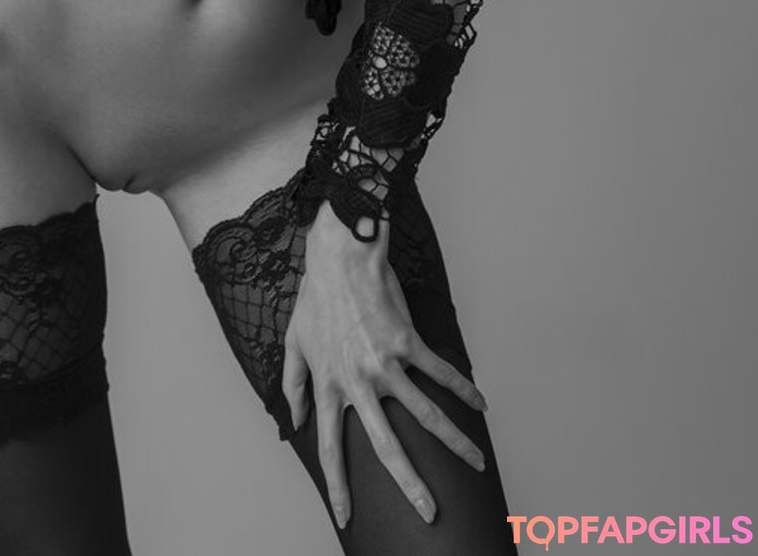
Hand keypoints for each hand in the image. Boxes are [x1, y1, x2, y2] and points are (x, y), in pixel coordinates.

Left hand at [281, 198, 487, 529]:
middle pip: (387, 445)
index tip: (346, 517)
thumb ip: (294, 385)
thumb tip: (297, 421)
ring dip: (455, 442)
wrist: (342, 257)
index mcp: (329, 386)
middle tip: (429, 513)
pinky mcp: (408, 342)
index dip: (338, 485)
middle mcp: (358, 381)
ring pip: (426, 414)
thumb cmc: (316, 299)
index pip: (330, 447)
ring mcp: (386, 363)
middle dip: (410, 484)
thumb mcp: (294, 343)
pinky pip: (441, 374)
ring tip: (477, 464)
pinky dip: (464, 392)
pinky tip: (480, 407)